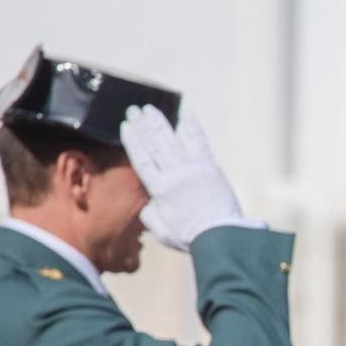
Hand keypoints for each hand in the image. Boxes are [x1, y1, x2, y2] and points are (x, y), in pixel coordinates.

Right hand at [118, 105, 244, 251]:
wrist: (220, 236)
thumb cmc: (190, 236)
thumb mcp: (161, 229)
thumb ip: (149, 214)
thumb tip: (146, 203)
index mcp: (159, 189)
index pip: (141, 159)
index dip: (132, 140)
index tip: (125, 126)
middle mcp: (174, 174)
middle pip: (153, 144)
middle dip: (142, 125)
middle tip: (133, 110)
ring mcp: (193, 168)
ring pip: (172, 139)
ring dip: (160, 122)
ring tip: (150, 108)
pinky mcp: (210, 167)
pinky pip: (199, 141)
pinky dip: (192, 126)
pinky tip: (185, 113)